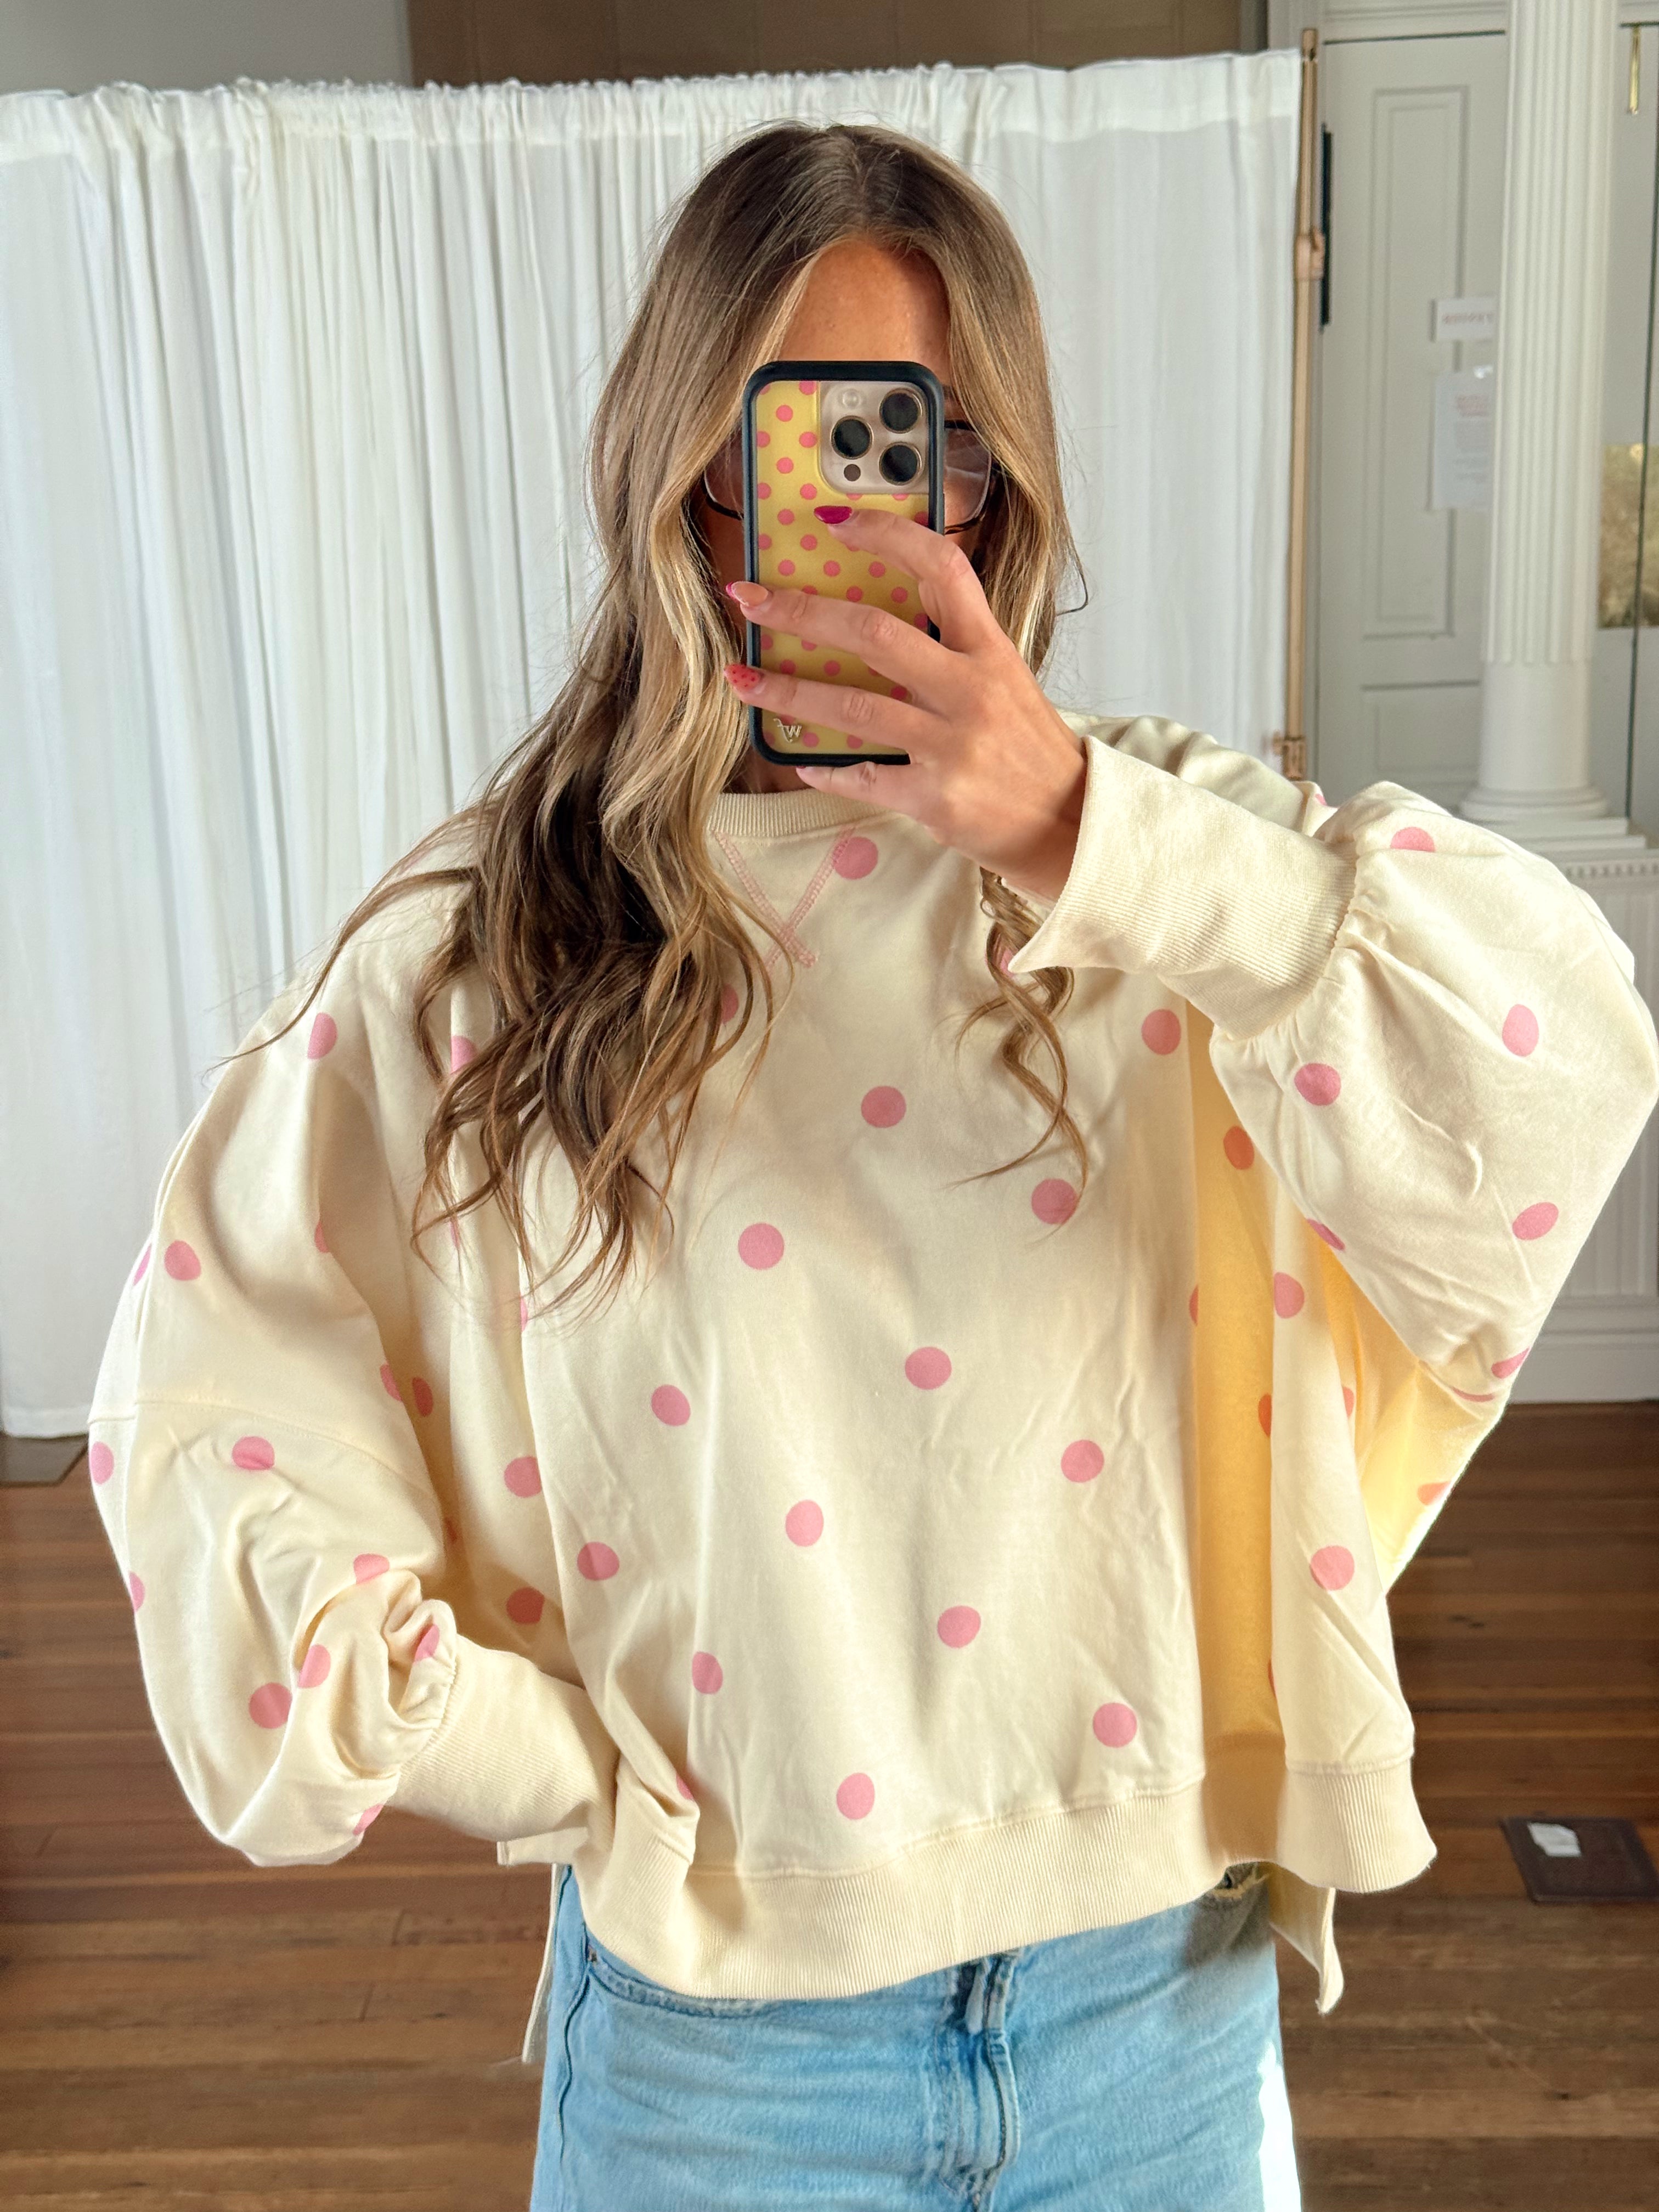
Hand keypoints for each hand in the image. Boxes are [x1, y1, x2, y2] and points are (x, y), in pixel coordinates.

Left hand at [720, 509, 1087, 904]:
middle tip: (750, 601)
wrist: (1071, 824)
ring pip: (852, 707)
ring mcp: (952, 747)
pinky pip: (862, 775)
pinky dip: (824, 767)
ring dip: (786, 691)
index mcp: (991, 650)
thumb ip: (956, 640)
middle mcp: (971, 691)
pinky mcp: (935, 798)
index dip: (887, 535)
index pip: (942, 567)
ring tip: (741, 680)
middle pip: (873, 633)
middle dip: (800, 612)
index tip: (835, 521)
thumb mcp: (1007, 680)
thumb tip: (894, 597)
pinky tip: (799, 760)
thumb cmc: (1030, 751)